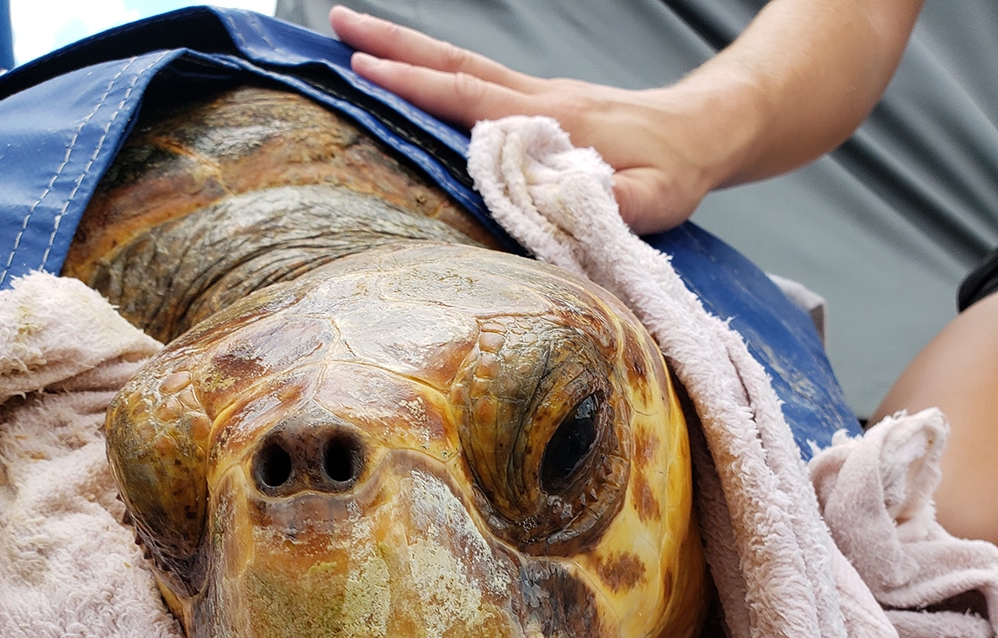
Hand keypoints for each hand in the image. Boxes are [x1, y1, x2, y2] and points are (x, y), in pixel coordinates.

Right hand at [330, 1, 921, 234]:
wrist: (708, 129)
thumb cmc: (679, 170)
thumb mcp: (655, 201)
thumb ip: (611, 205)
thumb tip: (561, 203)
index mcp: (552, 124)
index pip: (473, 102)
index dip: (420, 89)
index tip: (367, 74)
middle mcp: (537, 100)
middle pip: (453, 66)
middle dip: (391, 48)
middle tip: (333, 28)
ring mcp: (538, 97)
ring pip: (461, 65)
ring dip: (405, 50)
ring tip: (352, 36)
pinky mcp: (544, 104)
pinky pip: (478, 80)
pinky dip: (437, 70)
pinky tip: (414, 72)